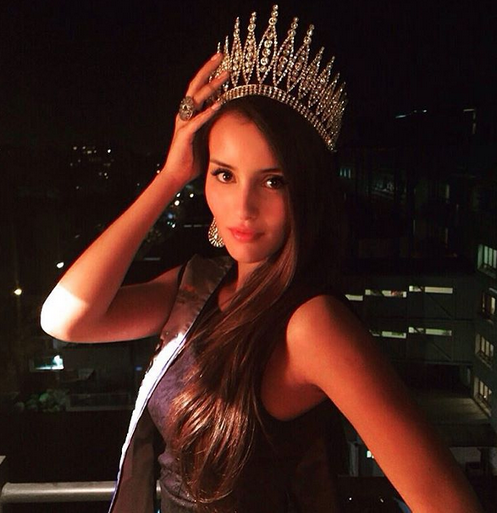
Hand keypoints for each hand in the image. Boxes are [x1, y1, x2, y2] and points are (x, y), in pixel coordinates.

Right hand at [162, 53, 228, 185]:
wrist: (176, 175)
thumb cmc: (192, 160)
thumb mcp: (206, 139)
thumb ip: (214, 127)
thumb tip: (230, 120)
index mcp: (190, 115)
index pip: (199, 88)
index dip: (209, 73)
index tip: (222, 62)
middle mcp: (185, 115)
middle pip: (196, 86)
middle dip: (209, 69)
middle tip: (222, 56)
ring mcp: (183, 124)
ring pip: (197, 99)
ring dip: (212, 86)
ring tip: (225, 75)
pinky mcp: (185, 136)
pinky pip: (197, 121)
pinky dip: (208, 112)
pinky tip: (219, 104)